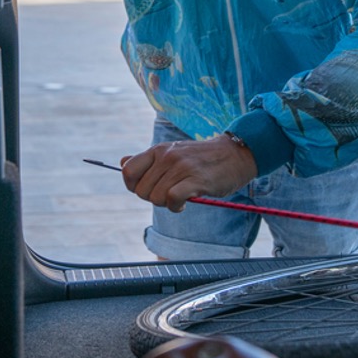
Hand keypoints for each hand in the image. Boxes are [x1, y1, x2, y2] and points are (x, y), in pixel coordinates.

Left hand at [121, 135, 257, 212]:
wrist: (235, 154)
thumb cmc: (203, 158)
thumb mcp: (173, 152)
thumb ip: (148, 160)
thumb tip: (121, 162)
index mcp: (158, 150)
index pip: (128, 171)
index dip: (133, 186)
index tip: (149, 189)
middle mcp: (167, 156)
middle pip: (141, 190)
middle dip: (153, 198)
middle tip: (170, 194)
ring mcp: (181, 167)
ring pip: (156, 197)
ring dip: (167, 204)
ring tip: (181, 197)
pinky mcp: (195, 180)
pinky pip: (172, 199)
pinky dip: (176, 207)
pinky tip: (185, 203)